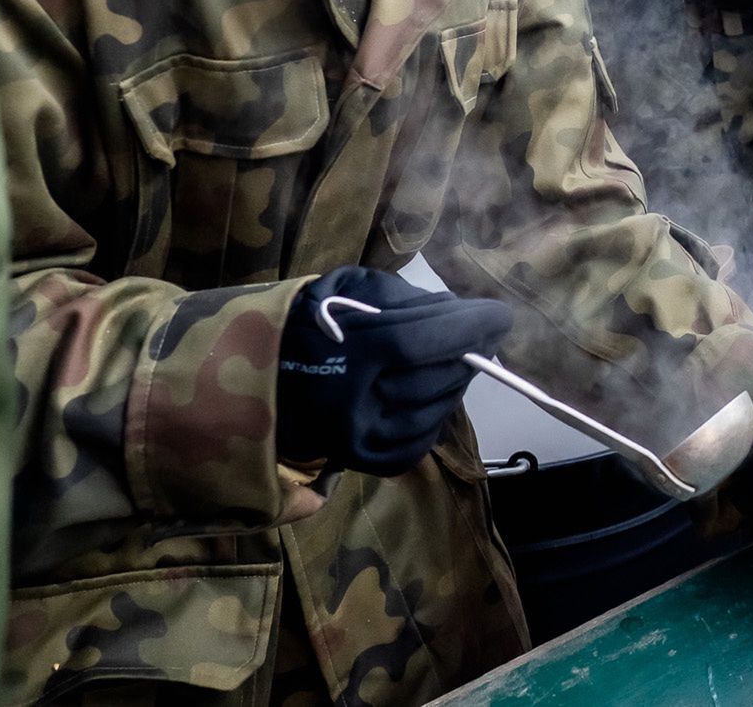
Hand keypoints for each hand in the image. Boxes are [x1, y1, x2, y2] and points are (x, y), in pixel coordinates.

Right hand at [276, 266, 512, 476]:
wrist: (252, 380)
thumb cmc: (304, 323)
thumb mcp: (345, 290)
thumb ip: (404, 300)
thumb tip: (459, 314)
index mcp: (344, 357)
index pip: (422, 341)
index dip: (468, 327)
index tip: (501, 315)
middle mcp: (354, 408)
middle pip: (437, 377)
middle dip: (469, 351)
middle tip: (481, 333)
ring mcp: (363, 442)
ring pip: (439, 407)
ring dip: (456, 378)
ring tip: (453, 356)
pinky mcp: (370, 462)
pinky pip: (426, 434)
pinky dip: (438, 408)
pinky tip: (430, 388)